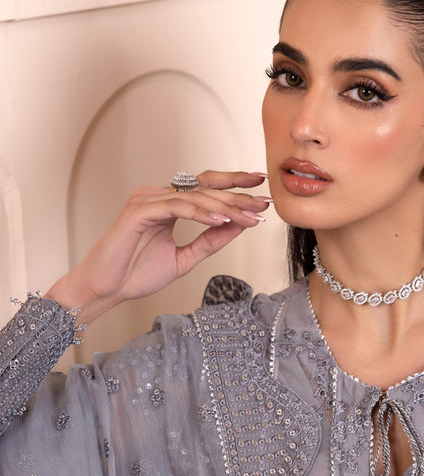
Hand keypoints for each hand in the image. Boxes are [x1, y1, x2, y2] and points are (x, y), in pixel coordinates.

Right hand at [46, 171, 270, 326]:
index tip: (261, 190)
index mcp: (168, 204)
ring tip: (249, 215)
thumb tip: (239, 225)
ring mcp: (147, 201)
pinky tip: (221, 220)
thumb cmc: (136, 274)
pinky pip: (176, 207)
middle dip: (237, 194)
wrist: (106, 289)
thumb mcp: (185, 258)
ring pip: (194, 197)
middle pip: (204, 188)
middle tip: (264, 200)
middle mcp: (157, 196)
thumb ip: (210, 241)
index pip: (206, 189)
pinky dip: (200, 213)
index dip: (234, 186)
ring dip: (225, 206)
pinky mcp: (138, 211)